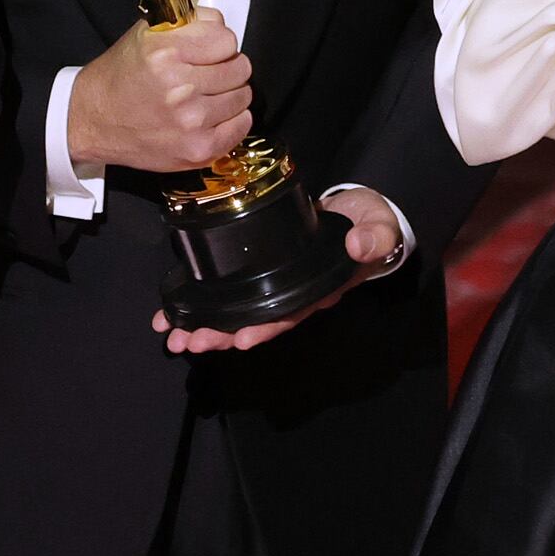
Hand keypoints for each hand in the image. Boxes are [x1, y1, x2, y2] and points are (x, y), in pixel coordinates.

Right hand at [68, 11, 251, 172]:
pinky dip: (232, 119)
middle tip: (205, 75)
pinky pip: (242, 125)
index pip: (226, 38)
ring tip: (204, 96)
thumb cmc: (120, 77)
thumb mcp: (146, 34)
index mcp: (165, 53)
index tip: (208, 51)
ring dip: (229, 94)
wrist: (92, 121)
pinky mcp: (198, 149)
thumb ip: (189, 23)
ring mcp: (190, 121)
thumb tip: (222, 25)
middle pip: (240, 68)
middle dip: (226, 67)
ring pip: (243, 96)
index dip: (218, 43)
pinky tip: (211, 116)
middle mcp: (178, 87)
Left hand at [152, 187, 405, 353]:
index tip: (240, 338)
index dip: (266, 327)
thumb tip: (360, 244)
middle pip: (256, 321)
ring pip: (239, 313)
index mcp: (321, 291)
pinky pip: (231, 293)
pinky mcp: (261, 271)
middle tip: (190, 342)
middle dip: (222, 334)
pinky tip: (175, 312)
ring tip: (175, 336)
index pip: (291, 314)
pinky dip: (203, 303)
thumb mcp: (380, 227)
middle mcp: (295, 295)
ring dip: (207, 326)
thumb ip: (375, 236)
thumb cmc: (370, 223)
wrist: (361, 213)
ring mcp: (276, 286)